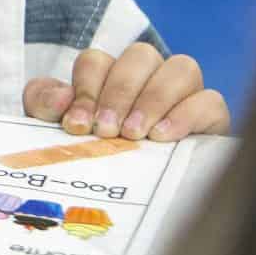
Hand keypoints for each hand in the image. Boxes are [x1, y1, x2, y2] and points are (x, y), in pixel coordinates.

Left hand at [23, 45, 227, 141]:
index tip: (76, 124)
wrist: (128, 199)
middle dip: (119, 91)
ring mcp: (184, 94)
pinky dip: (186, 115)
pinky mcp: (211, 118)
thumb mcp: (57, 132)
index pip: (97, 60)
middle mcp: (149, 77)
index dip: (85, 87)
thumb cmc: (92, 158)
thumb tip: (61, 96)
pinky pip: (210, 100)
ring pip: (181, 68)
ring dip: (153, 98)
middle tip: (107, 130)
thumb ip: (44, 104)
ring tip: (135, 134)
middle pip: (141, 55)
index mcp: (109, 77)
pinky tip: (162, 138)